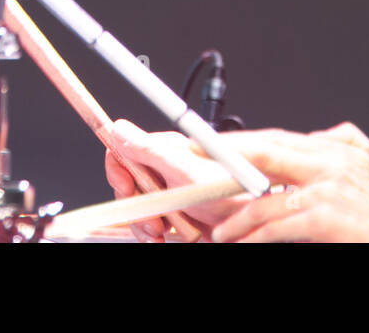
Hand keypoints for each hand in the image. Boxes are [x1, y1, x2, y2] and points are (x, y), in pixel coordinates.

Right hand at [103, 119, 248, 241]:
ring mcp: (169, 193)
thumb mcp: (185, 172)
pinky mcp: (174, 214)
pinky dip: (150, 234)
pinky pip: (148, 224)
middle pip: (126, 183)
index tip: (127, 188)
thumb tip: (120, 129)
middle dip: (133, 205)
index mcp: (166, 151)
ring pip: (134, 207)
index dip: (119, 170)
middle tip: (152, 217)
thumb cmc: (229, 195)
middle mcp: (165, 169)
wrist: (249, 226)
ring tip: (160, 232)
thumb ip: (150, 151)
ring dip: (142, 224)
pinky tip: (163, 238)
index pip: (123, 149)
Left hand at [208, 122, 368, 242]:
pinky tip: (242, 242)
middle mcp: (329, 163)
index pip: (276, 137)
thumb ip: (341, 141)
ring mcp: (326, 190)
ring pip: (265, 200)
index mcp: (335, 149)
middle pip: (265, 155)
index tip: (210, 142)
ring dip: (237, 220)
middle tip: (196, 166)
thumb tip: (313, 135)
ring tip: (222, 233)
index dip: (240, 140)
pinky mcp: (324, 217)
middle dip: (226, 161)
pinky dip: (254, 237)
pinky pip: (277, 227)